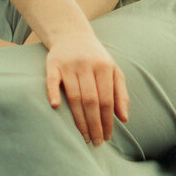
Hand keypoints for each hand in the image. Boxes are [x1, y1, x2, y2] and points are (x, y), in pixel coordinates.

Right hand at [44, 25, 128, 145]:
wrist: (71, 33)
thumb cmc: (96, 58)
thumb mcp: (113, 71)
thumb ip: (120, 93)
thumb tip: (124, 119)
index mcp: (104, 67)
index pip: (107, 100)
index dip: (107, 120)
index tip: (107, 137)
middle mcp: (87, 65)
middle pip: (91, 101)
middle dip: (95, 124)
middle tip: (96, 142)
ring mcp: (69, 64)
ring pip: (74, 96)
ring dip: (79, 119)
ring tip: (84, 136)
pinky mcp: (53, 63)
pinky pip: (52, 80)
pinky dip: (53, 92)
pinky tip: (55, 107)